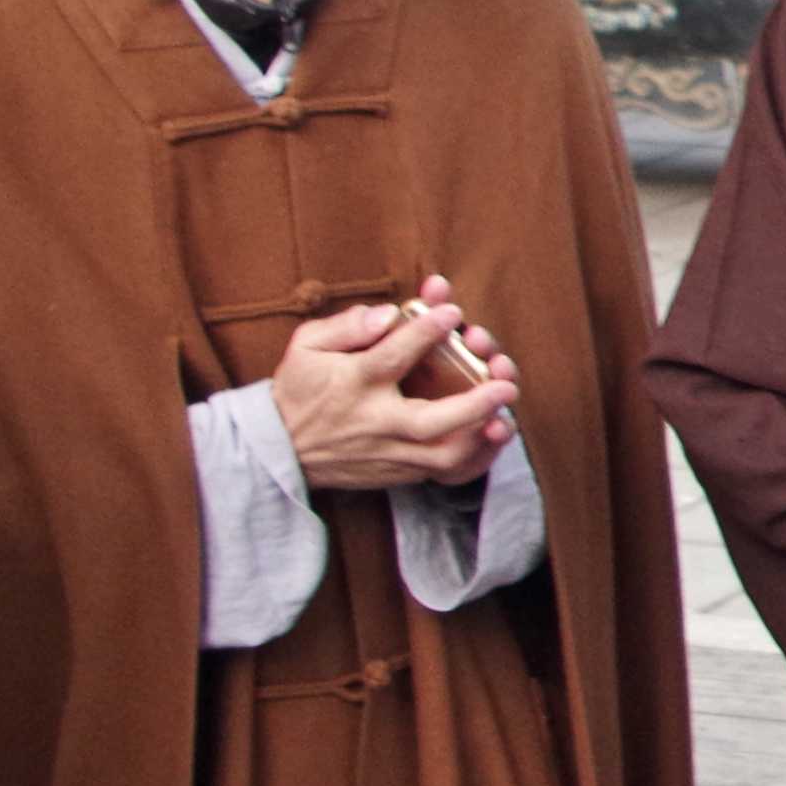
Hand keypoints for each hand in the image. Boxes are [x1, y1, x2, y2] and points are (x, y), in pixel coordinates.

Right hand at [271, 278, 516, 488]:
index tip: (451, 310)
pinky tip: (495, 436)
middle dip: (473, 403)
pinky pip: (445, 475)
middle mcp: (374, 422)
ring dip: (481, 436)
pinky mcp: (399, 474)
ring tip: (505, 413)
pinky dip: (477, 459)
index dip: (424, 331)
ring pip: (443, 456)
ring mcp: (389, 453)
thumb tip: (387, 314)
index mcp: (353, 384)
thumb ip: (344, 326)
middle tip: (504, 382)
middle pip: (428, 421)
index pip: (391, 357)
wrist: (281, 448)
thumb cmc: (301, 388)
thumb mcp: (306, 346)